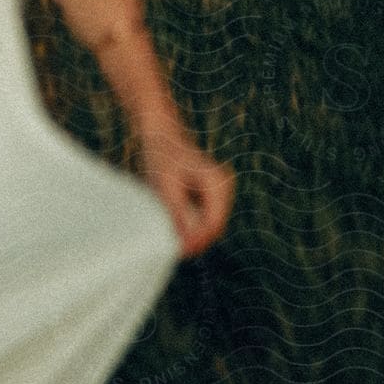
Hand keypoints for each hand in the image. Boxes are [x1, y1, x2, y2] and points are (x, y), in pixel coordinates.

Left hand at [135, 122, 235, 258]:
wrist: (159, 132)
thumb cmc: (161, 156)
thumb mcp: (166, 186)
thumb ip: (178, 214)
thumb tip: (187, 243)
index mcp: (217, 183)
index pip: (214, 223)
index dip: (198, 241)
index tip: (181, 251)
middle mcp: (223, 186)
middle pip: (215, 226)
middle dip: (197, 239)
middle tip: (176, 251)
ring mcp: (219, 190)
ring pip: (210, 223)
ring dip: (195, 233)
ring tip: (175, 240)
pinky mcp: (211, 193)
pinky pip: (204, 216)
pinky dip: (192, 223)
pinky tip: (177, 226)